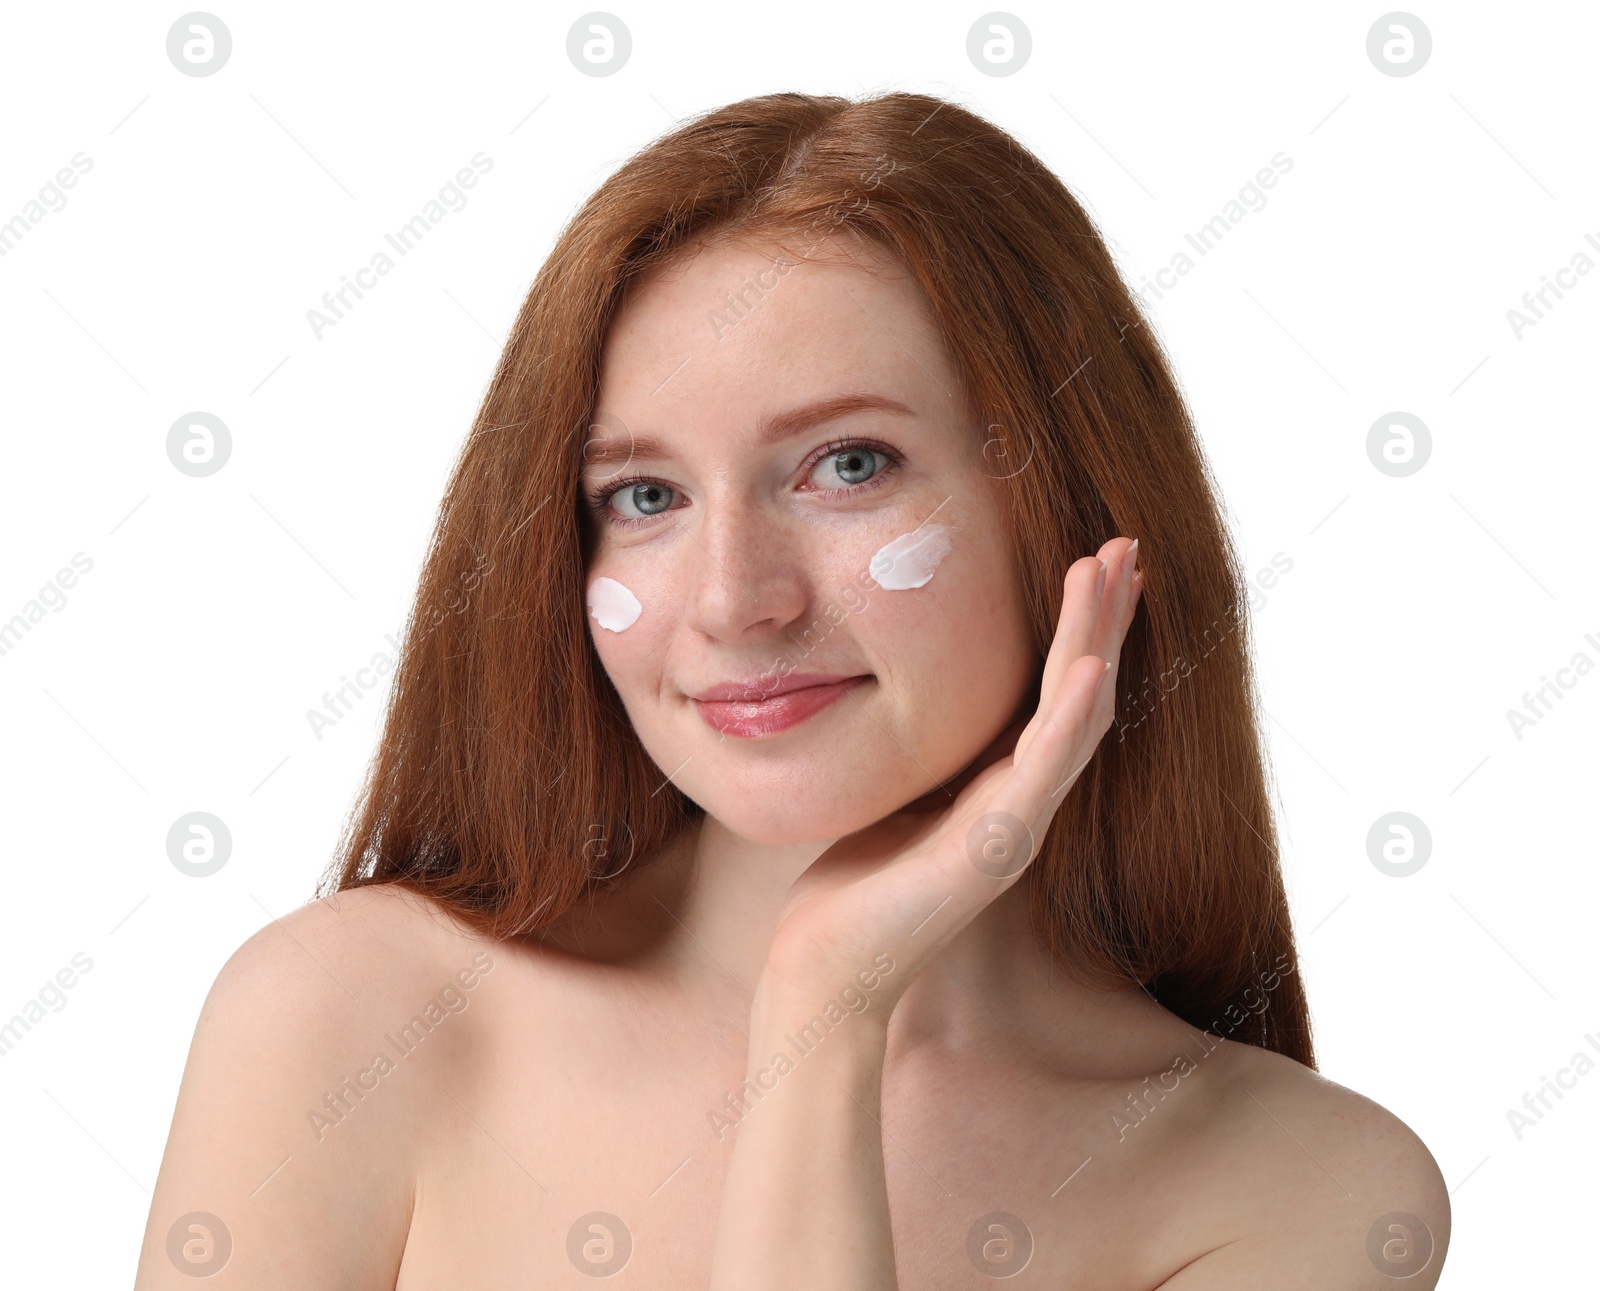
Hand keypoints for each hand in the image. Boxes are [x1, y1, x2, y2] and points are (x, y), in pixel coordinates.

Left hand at [757, 537, 1144, 1018]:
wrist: (827, 968)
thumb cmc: (855, 887)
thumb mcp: (897, 793)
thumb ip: (927, 754)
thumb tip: (906, 693)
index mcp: (997, 785)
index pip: (1052, 691)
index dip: (1080, 626)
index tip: (1098, 562)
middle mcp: (1021, 800)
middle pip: (1079, 692)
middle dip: (1103, 616)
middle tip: (1127, 544)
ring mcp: (1015, 825)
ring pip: (1073, 717)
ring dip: (1096, 642)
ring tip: (1113, 574)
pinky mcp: (994, 851)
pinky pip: (1043, 773)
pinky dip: (1071, 717)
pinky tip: (1093, 668)